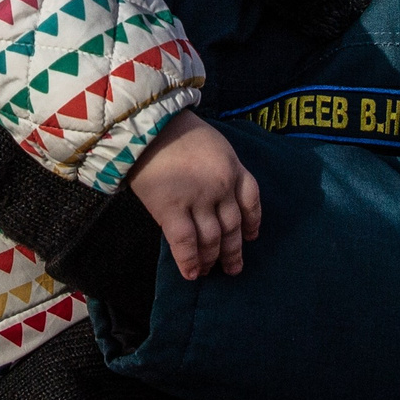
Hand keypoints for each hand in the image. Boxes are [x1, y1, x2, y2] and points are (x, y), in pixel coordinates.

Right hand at [125, 111, 261, 279]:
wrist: (147, 124)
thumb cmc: (175, 128)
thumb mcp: (212, 142)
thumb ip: (218, 167)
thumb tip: (212, 195)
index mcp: (233, 167)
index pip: (251, 201)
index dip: (252, 222)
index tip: (250, 236)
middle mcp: (221, 187)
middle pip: (232, 226)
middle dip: (233, 251)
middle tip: (233, 268)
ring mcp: (198, 200)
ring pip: (212, 238)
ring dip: (211, 259)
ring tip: (208, 271)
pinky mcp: (172, 209)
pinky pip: (185, 242)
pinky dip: (189, 261)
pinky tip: (191, 274)